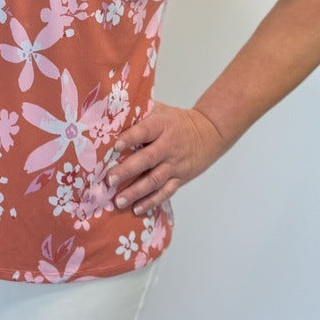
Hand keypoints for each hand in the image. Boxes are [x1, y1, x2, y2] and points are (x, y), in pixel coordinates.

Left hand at [108, 102, 228, 214]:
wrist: (209, 132)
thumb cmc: (176, 121)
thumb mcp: (160, 110)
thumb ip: (139, 111)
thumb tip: (109, 111)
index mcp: (162, 126)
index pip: (145, 131)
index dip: (131, 137)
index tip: (115, 145)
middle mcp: (169, 146)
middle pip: (147, 159)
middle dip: (127, 170)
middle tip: (109, 180)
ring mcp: (174, 165)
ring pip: (155, 180)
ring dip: (136, 192)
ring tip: (118, 201)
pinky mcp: (179, 179)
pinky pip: (165, 192)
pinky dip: (151, 202)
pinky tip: (136, 209)